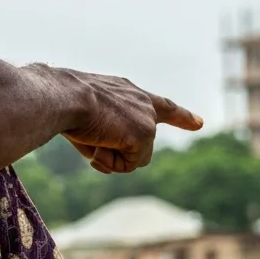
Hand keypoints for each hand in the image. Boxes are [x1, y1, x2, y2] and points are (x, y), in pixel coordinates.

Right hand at [60, 70, 202, 172]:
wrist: (60, 95)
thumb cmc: (62, 104)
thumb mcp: (85, 118)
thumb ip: (105, 136)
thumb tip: (113, 160)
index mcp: (128, 93)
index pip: (161, 106)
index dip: (181, 116)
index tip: (200, 123)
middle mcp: (143, 103)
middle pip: (141, 146)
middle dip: (117, 155)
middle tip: (91, 140)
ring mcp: (147, 119)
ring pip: (135, 159)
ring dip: (110, 157)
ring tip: (91, 136)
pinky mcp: (145, 133)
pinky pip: (128, 165)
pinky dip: (108, 161)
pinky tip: (97, 142)